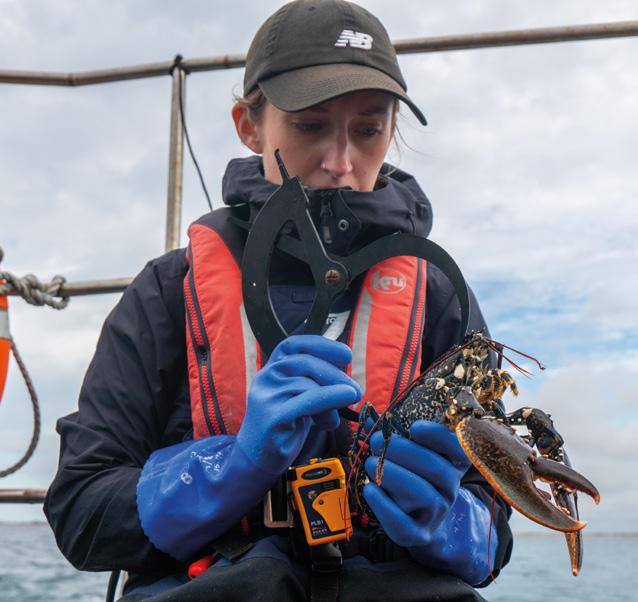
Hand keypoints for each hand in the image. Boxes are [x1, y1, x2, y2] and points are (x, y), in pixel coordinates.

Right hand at [237, 334, 361, 474]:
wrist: (257, 458)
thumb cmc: (284, 427)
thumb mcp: (300, 398)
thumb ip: (316, 385)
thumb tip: (346, 378)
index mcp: (271, 369)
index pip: (293, 345)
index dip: (320, 345)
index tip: (345, 354)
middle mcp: (266, 378)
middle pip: (305, 363)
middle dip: (335, 374)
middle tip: (356, 390)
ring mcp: (267, 396)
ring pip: (308, 384)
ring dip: (333, 396)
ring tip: (340, 412)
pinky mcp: (272, 416)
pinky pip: (308, 401)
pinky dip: (330, 397)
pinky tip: (345, 398)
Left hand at [363, 420, 496, 584]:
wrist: (421, 518)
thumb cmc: (414, 475)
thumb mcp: (411, 453)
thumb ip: (395, 434)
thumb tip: (368, 420)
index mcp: (453, 463)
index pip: (458, 447)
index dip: (438, 436)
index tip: (414, 427)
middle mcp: (450, 488)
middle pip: (436, 469)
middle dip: (403, 451)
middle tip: (377, 441)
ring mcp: (436, 513)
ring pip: (422, 494)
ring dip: (392, 475)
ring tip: (369, 463)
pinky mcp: (417, 533)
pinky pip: (402, 522)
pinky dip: (383, 504)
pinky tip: (370, 489)